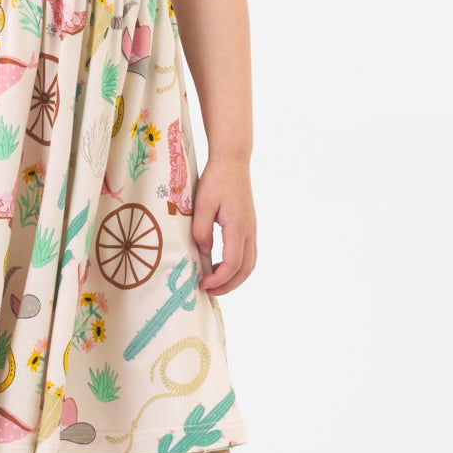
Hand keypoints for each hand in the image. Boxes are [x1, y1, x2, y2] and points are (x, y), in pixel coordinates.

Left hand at [192, 155, 254, 295]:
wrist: (233, 161)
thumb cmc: (216, 179)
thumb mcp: (202, 204)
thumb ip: (201, 230)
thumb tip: (203, 253)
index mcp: (238, 227)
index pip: (232, 264)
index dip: (218, 279)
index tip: (202, 284)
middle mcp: (249, 231)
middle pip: (246, 269)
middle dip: (229, 285)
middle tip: (209, 291)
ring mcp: (251, 228)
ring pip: (249, 263)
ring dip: (234, 277)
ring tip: (214, 282)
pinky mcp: (249, 225)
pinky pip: (247, 253)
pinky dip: (236, 266)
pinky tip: (219, 265)